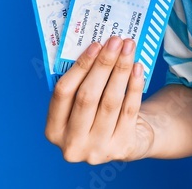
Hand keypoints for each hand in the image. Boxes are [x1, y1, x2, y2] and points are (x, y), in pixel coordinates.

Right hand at [45, 36, 153, 163]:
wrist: (125, 141)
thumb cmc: (98, 115)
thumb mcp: (80, 107)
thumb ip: (80, 84)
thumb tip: (96, 48)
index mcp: (54, 131)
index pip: (62, 93)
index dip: (79, 67)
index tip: (95, 45)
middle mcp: (72, 144)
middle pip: (87, 97)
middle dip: (103, 64)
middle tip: (115, 41)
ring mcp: (97, 149)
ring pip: (110, 101)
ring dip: (121, 70)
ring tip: (129, 48)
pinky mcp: (122, 147)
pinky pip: (130, 109)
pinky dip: (134, 86)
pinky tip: (138, 68)